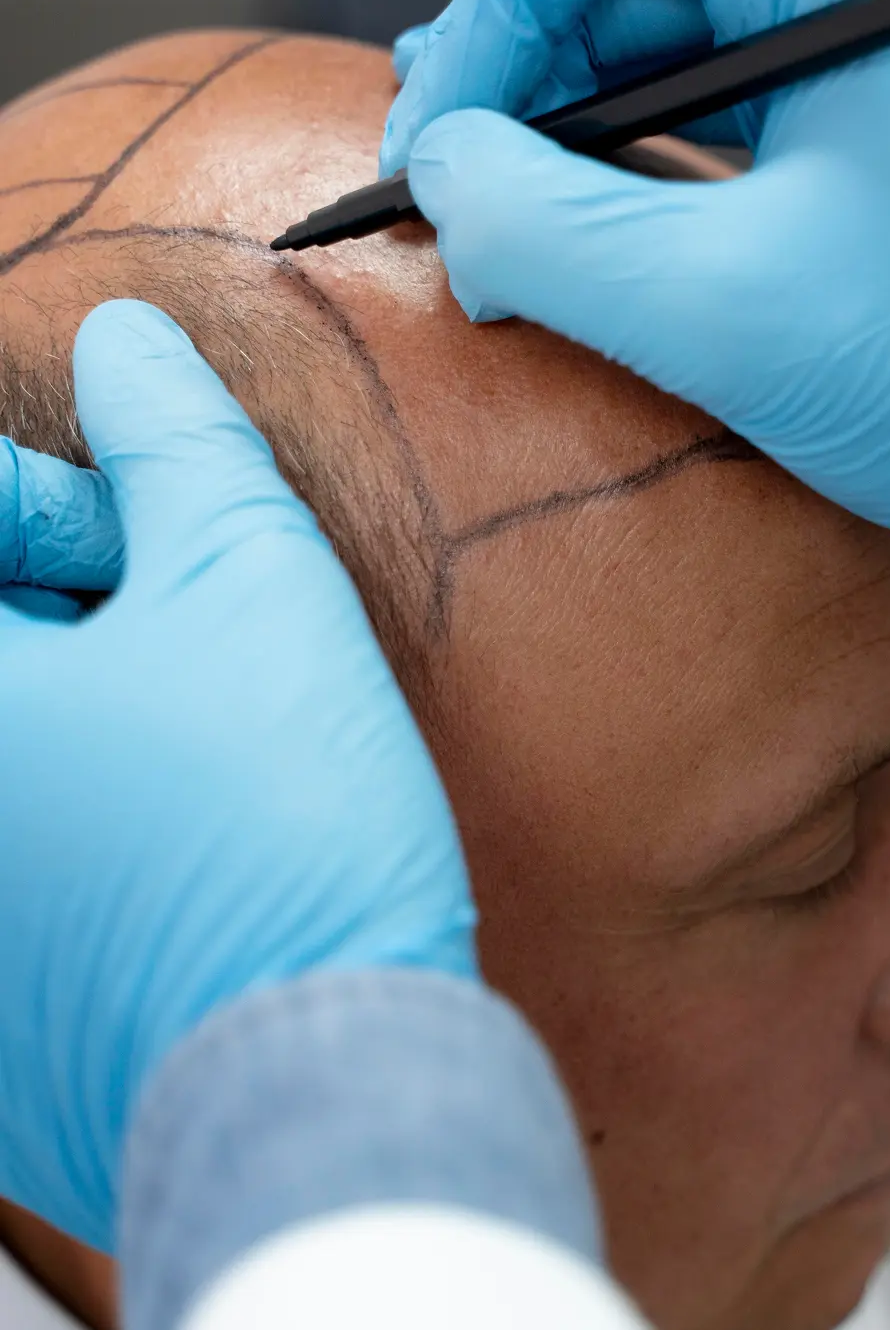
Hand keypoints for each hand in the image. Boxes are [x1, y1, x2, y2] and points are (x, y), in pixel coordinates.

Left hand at [0, 301, 475, 1250]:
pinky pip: (36, 859)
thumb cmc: (280, 826)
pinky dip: (84, 813)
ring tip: (204, 742)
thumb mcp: (252, 584)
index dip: (59, 505)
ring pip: (26, 751)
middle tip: (190, 636)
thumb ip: (176, 441)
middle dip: (77, 600)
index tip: (148, 539)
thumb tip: (126, 343)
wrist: (323, 1083)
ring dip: (88, 703)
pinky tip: (182, 840)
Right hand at [383, 0, 889, 668]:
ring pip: (648, 29)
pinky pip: (696, 102)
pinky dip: (616, 160)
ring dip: (554, 116)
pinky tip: (575, 228)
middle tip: (448, 181)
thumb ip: (547, 231)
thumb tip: (441, 178)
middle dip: (510, 62)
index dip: (493, 1)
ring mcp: (851, 41)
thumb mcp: (724, 311)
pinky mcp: (847, 122)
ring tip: (491, 210)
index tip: (445, 137)